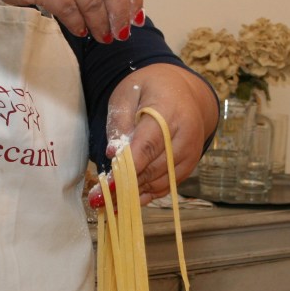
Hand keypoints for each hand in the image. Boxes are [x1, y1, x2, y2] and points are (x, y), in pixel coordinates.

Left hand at [94, 64, 217, 206]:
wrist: (183, 91)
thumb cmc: (150, 89)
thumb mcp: (127, 94)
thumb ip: (119, 122)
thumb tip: (112, 154)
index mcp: (169, 111)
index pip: (147, 145)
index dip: (127, 168)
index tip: (107, 185)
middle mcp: (186, 134)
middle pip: (153, 167)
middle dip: (125, 185)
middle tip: (98, 198)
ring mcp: (191, 152)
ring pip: (160, 181)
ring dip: (134, 193)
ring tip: (109, 201)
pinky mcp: (190, 165)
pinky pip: (168, 185)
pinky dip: (147, 194)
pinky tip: (128, 198)